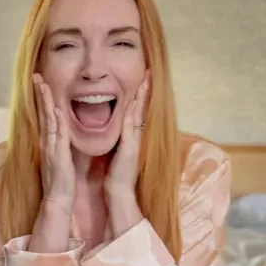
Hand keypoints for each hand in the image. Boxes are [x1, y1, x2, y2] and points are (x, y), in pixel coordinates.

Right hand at [33, 73, 74, 215]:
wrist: (58, 199)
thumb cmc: (60, 180)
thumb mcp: (59, 157)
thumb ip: (58, 143)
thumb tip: (59, 130)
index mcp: (48, 142)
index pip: (44, 116)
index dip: (42, 99)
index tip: (40, 83)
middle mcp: (47, 143)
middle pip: (43, 114)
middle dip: (40, 94)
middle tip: (37, 76)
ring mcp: (51, 149)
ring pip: (48, 121)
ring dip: (46, 103)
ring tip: (43, 85)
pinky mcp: (58, 156)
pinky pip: (58, 136)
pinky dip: (56, 123)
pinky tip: (56, 110)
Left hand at [105, 70, 149, 197]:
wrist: (119, 192)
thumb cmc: (117, 174)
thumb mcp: (119, 152)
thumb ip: (121, 140)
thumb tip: (119, 130)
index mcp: (133, 137)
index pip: (138, 112)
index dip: (141, 96)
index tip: (143, 80)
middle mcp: (137, 137)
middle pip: (142, 109)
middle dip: (146, 91)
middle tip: (149, 73)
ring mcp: (135, 142)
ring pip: (139, 114)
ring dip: (142, 97)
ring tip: (145, 80)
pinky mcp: (129, 148)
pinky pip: (130, 127)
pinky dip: (132, 113)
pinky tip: (133, 102)